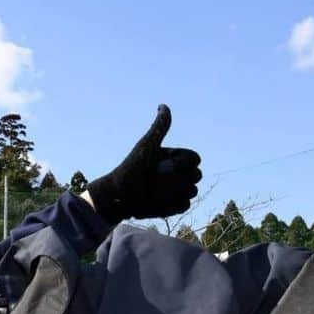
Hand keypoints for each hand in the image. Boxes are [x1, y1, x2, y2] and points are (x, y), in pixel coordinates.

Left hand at [86, 104, 201, 222]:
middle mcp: (177, 174)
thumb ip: (158, 129)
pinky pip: (184, 206)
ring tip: (155, 192)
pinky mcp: (173, 207)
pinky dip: (172, 205)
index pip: (194, 159)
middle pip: (196, 176)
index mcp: (174, 158)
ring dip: (175, 192)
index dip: (182, 163)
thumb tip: (163, 105)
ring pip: (192, 191)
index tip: (162, 164)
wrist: (118, 197)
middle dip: (179, 178)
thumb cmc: (129, 169)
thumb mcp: (146, 147)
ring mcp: (176, 191)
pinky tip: (156, 202)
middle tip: (156, 179)